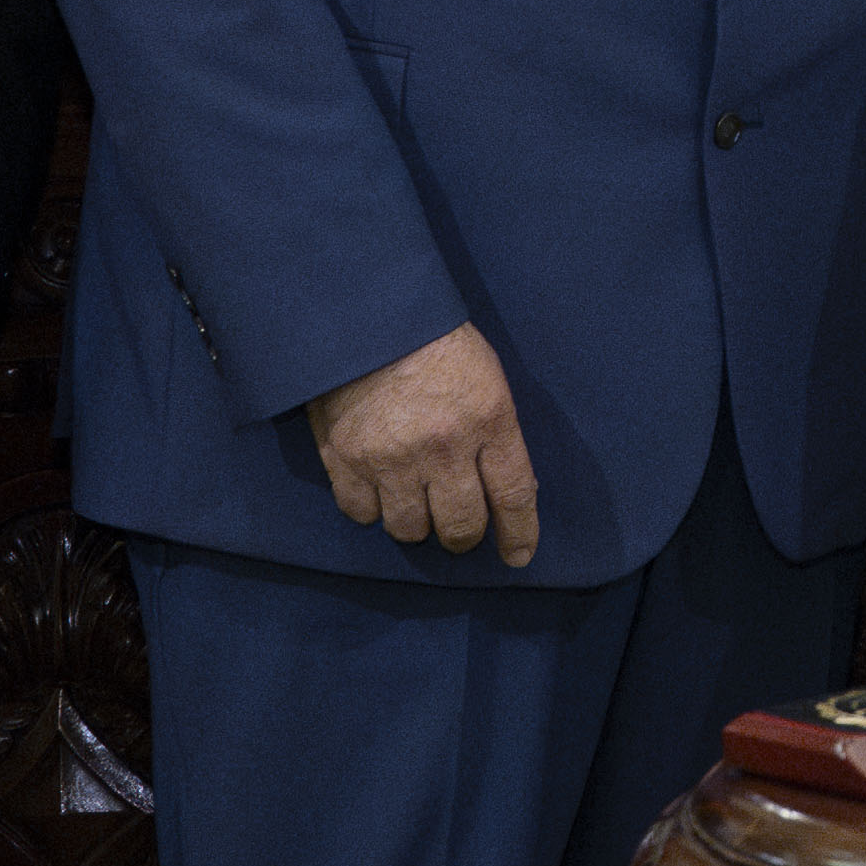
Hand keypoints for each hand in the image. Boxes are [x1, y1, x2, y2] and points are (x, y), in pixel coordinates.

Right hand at [310, 322, 544, 564]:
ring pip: (410, 529)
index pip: (513, 495)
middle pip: (461, 526)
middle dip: (463, 535)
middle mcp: (443, 446)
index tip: (518, 556)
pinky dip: (370, 507)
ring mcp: (392, 457)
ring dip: (415, 522)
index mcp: (488, 418)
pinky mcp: (346, 458)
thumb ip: (496, 432)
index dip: (519, 534)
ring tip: (413, 500)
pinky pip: (362, 513)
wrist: (364, 310)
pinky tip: (376, 487)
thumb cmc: (433, 337)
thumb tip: (508, 491)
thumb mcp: (485, 374)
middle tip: (458, 527)